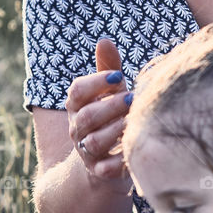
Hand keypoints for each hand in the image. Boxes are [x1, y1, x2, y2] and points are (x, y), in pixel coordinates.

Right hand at [66, 37, 132, 191]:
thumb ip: (108, 70)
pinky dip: (120, 161)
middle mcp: (78, 130)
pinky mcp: (100, 172)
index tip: (119, 77)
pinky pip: (106, 169)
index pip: (77, 92)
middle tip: (132, 99)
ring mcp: (87, 152)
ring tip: (134, 121)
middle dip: (110, 106)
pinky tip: (135, 149)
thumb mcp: (110, 94)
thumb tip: (104, 40)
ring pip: (95, 142)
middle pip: (86, 117)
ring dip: (116, 131)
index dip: (96, 83)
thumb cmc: (111, 118)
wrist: (101, 163)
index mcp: (78, 107)